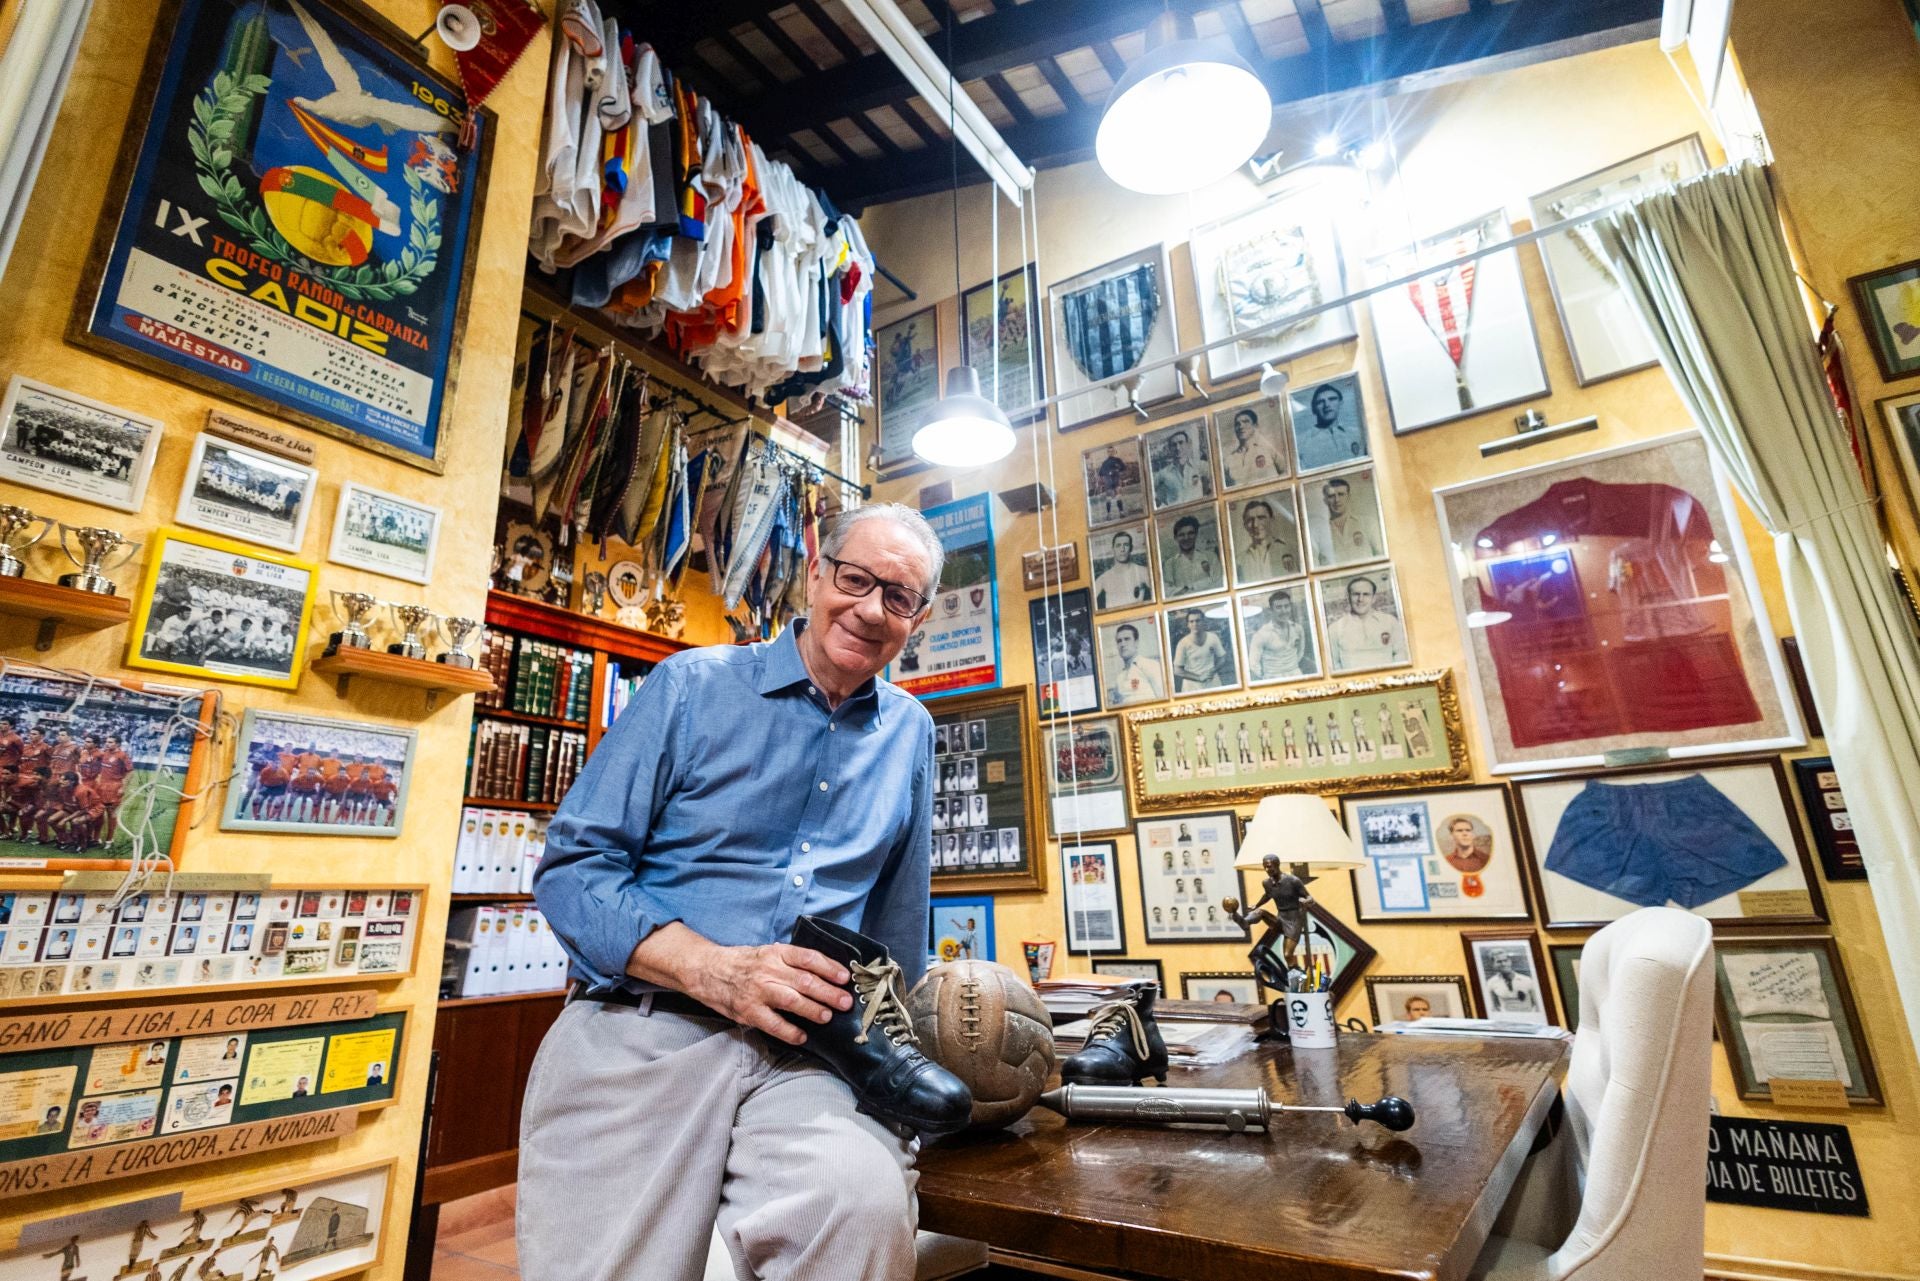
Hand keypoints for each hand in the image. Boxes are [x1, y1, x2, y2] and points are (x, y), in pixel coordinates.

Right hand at [682, 940, 853, 1045]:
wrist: (708, 970)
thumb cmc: (743, 963)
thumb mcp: (767, 953)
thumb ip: (790, 962)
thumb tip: (823, 972)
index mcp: (776, 953)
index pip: (808, 958)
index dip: (829, 967)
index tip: (845, 977)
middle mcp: (769, 970)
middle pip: (805, 981)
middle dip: (829, 992)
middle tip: (845, 1002)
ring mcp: (759, 991)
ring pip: (792, 1001)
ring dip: (813, 1010)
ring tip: (827, 1017)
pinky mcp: (749, 1011)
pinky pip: (773, 1023)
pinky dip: (789, 1031)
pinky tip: (802, 1036)